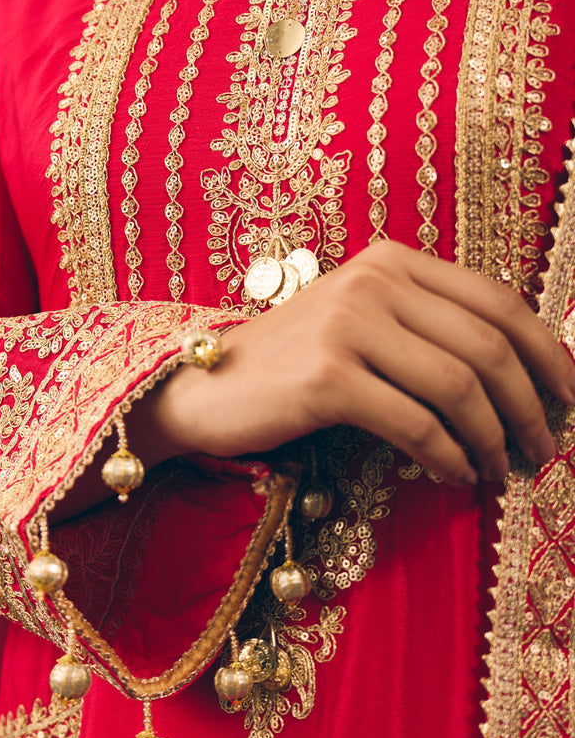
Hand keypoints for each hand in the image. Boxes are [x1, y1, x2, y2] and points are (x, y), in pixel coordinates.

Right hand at [138, 242, 574, 485]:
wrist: (200, 388)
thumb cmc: (288, 367)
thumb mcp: (361, 324)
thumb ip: (426, 328)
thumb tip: (517, 375)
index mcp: (393, 260)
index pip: (498, 301)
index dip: (549, 354)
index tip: (569, 399)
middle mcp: (375, 281)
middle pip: (490, 347)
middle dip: (531, 407)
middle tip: (544, 450)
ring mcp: (350, 326)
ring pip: (460, 387)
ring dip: (495, 439)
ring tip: (503, 471)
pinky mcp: (328, 378)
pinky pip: (417, 424)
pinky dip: (449, 457)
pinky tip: (457, 477)